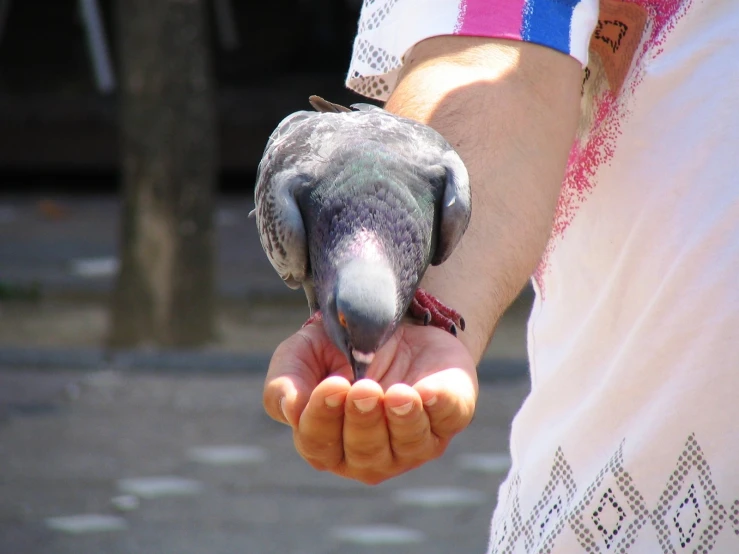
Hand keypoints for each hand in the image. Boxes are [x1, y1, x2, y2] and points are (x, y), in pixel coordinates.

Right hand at [263, 320, 477, 483]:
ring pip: (408, 445)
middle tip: (364, 388)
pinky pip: (448, 418)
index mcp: (327, 443)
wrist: (391, 323)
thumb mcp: (303, 354)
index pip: (319, 444)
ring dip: (402, 421)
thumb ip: (285, 381)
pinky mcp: (449, 417)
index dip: (324, 418)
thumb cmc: (338, 349)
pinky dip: (440, 407)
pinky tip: (429, 393)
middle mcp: (369, 455)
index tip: (332, 385)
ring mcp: (412, 443)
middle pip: (364, 452)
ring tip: (398, 394)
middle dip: (364, 420)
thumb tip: (290, 409)